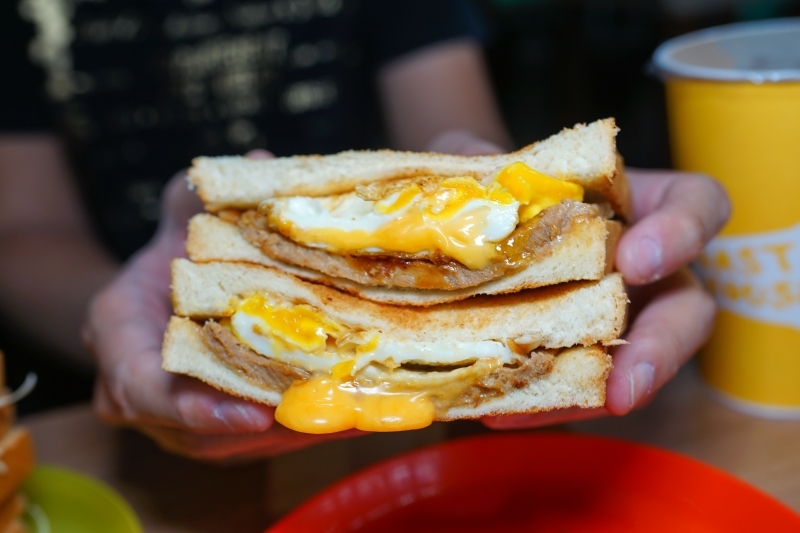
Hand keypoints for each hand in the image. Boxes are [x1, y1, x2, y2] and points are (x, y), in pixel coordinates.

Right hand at [85, 151, 357, 458]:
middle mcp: (135, 392)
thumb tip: (265, 165)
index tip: (255, 415)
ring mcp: (169, 420)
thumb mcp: (179, 215)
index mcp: (117, 338)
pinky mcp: (204, 430)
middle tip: (328, 417)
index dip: (198, 409)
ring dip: (289, 438)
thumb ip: (204, 195)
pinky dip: (295, 434)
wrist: (158, 288)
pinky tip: (346, 421)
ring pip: (230, 447)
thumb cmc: (168, 252)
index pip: (146, 390)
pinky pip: (247, 445)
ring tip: (348, 421)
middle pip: (198, 432)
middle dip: (265, 430)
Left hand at [484, 168, 730, 428]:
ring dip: (594, 396)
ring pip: (635, 364)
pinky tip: (497, 412)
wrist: (469, 220)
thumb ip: (482, 170)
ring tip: (545, 412)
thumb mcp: (487, 166)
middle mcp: (644, 266)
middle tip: (621, 386)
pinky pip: (578, 389)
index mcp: (641, 203)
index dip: (679, 234)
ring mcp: (617, 315)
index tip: (633, 262)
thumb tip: (468, 196)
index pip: (696, 206)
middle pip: (688, 310)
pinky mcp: (579, 355)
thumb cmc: (495, 183)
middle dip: (659, 349)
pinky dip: (542, 403)